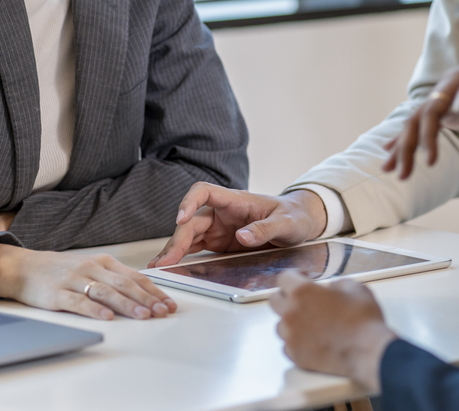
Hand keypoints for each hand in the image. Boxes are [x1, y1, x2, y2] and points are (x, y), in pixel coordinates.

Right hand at [0, 243, 176, 319]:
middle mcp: (91, 268)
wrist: (23, 267)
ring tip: (143, 315)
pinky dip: (94, 309)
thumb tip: (143, 292)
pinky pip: (79, 302)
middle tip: (163, 311)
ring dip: (127, 304)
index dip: (153, 291)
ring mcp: (74, 280)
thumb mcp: (90, 268)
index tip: (169, 303)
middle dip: (147, 299)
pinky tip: (107, 317)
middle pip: (124, 284)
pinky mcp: (57, 294)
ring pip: (106, 292)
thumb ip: (113, 279)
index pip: (134, 277)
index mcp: (103, 262)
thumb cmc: (60, 270)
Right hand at [147, 183, 326, 267]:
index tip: (180, 218)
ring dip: (174, 249)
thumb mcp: (286, 223)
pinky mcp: (219, 242)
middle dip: (177, 239)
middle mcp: (222, 212)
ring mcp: (219, 228)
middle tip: (166, 261)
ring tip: (159, 267)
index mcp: (235, 200)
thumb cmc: (293, 216)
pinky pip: (196, 247)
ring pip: (189, 235)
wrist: (299, 223)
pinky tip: (171, 266)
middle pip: (191, 220)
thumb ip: (265, 229)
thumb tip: (242, 236)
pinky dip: (183, 256)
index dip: (189, 202)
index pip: (204, 192)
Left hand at [269, 271, 395, 393]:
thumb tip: (330, 289)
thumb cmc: (362, 320)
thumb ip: (335, 284)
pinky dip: (296, 341)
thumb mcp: (354, 288)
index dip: (295, 275)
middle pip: (274, 300)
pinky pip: (287, 344)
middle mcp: (291, 313)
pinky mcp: (296, 355)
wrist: (367, 352)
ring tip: (309, 322)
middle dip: (286, 296)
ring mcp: (291, 336)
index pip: (284, 277)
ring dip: (291, 321)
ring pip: (280, 324)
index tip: (303, 277)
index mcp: (302, 292)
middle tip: (302, 299)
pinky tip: (311, 339)